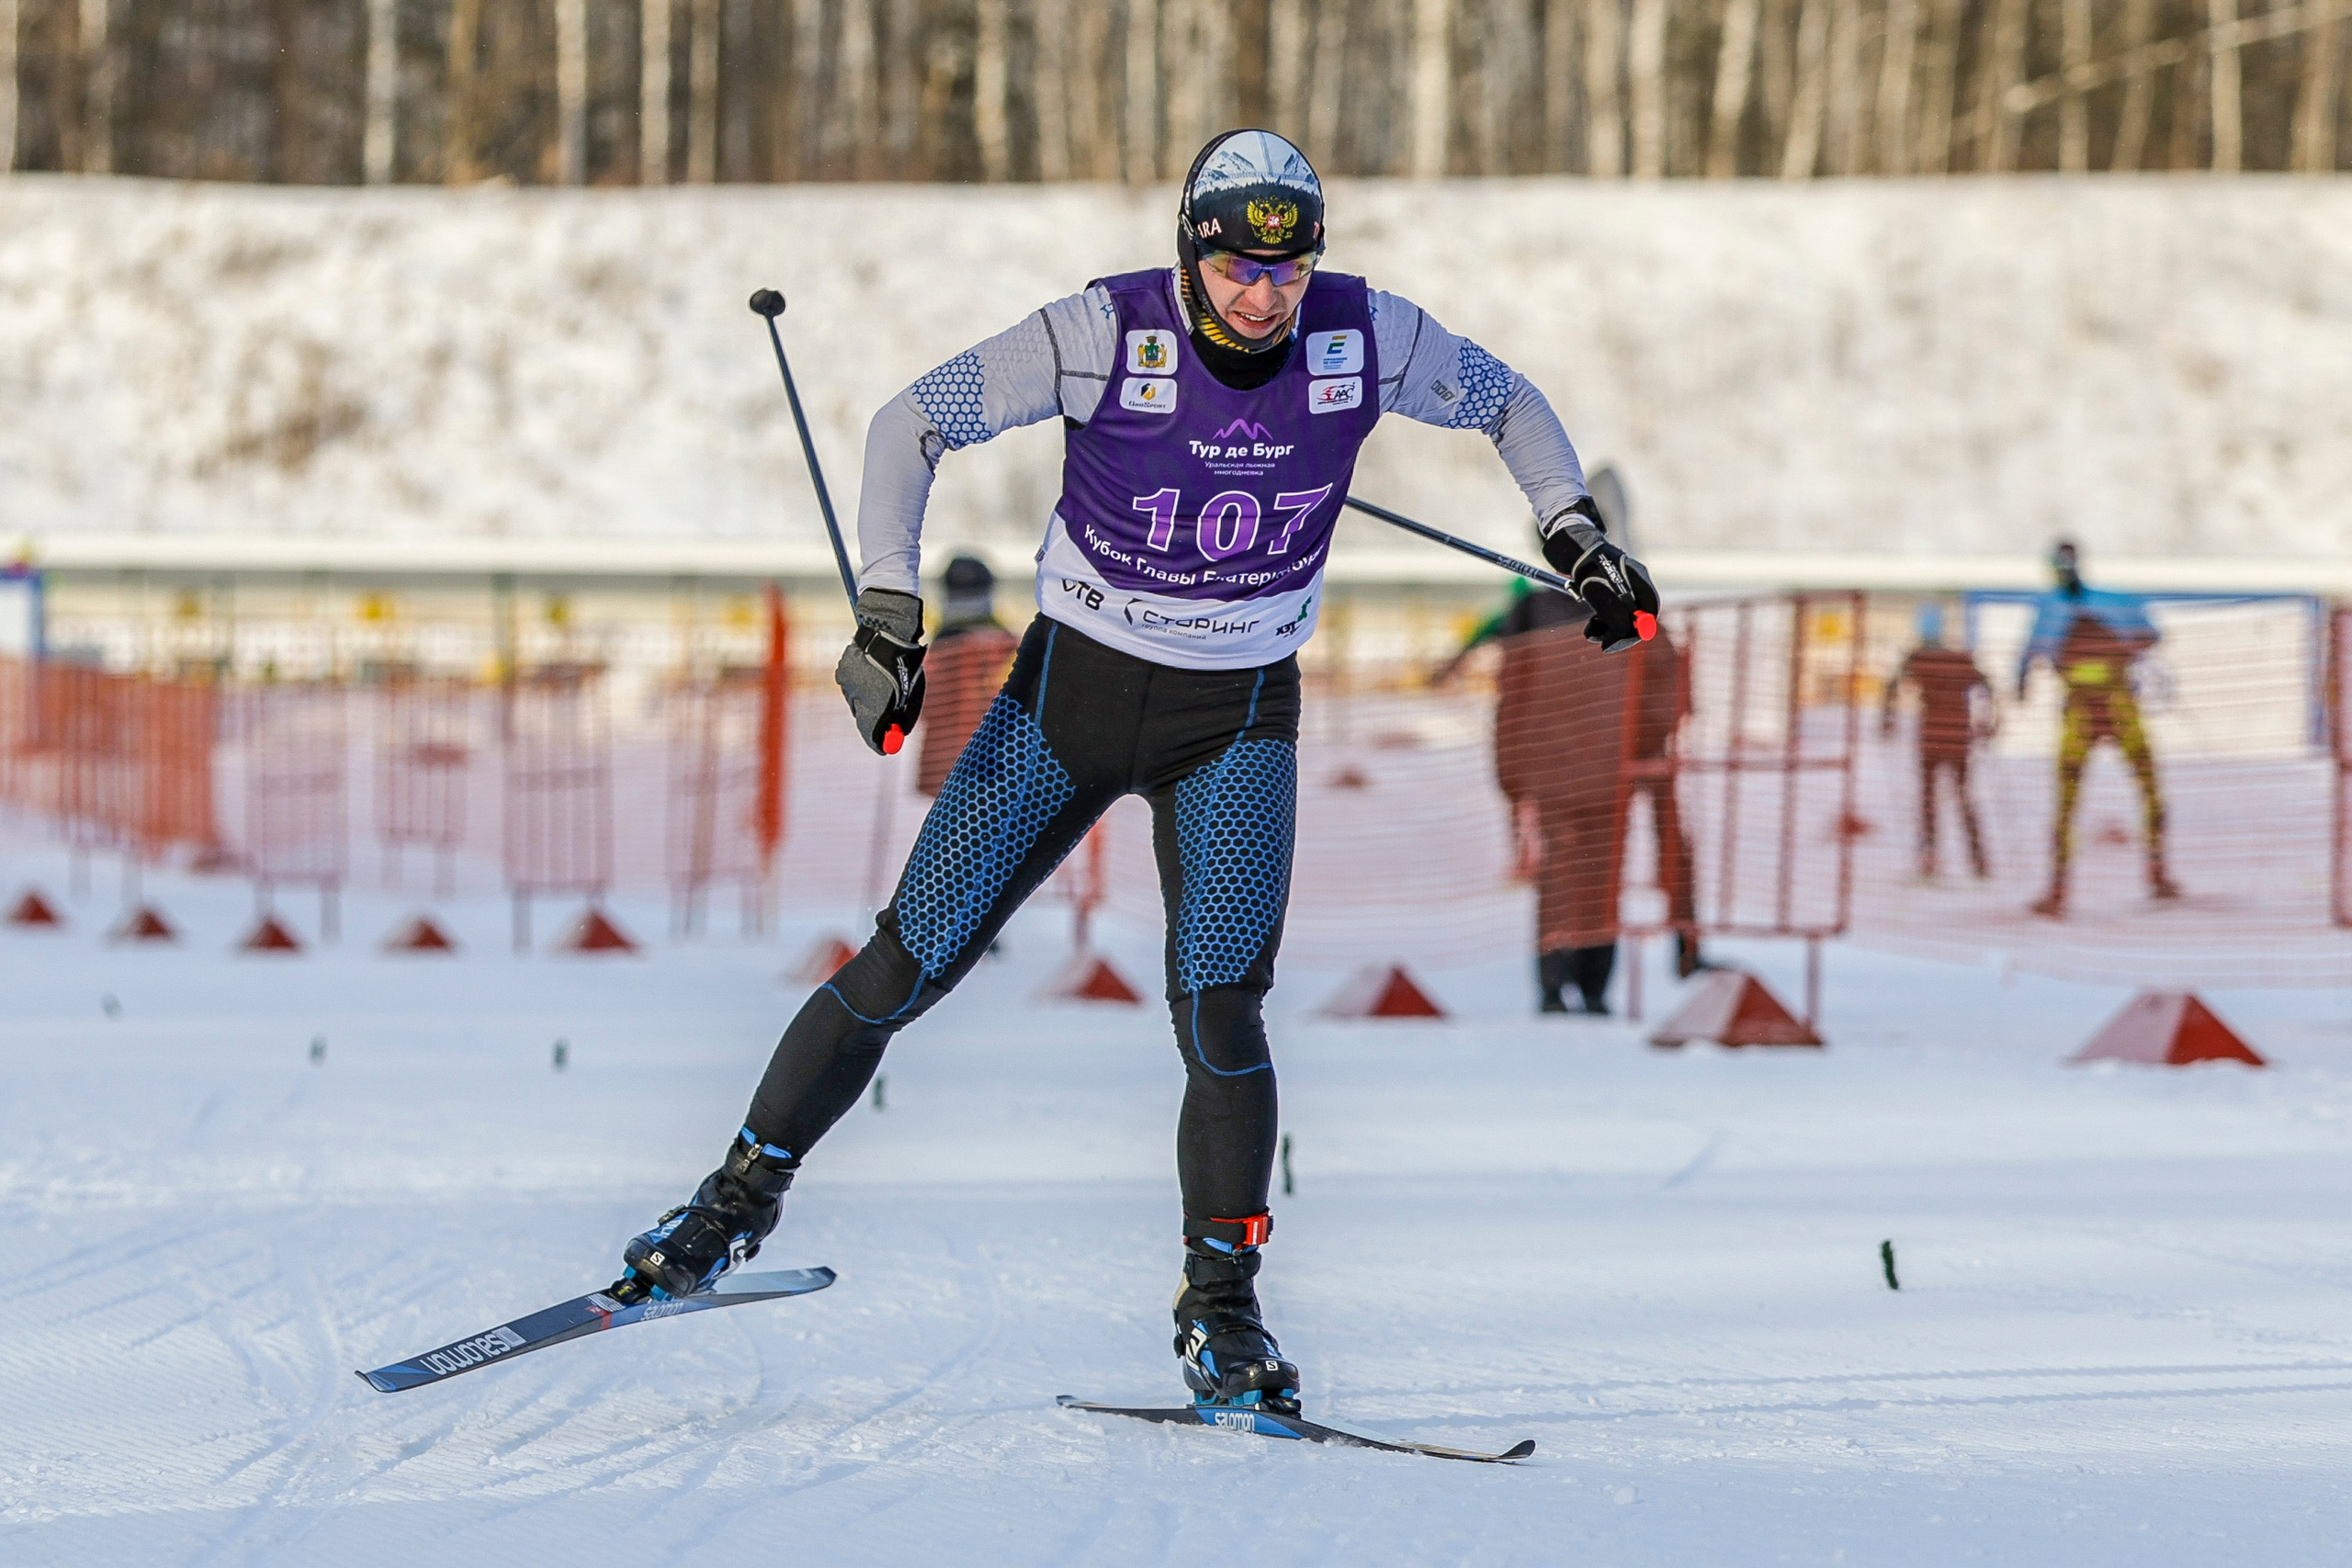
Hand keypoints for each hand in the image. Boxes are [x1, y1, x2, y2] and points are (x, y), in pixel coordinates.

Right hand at [834, 588, 926, 754]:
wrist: (889, 627)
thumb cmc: (906, 660)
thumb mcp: (910, 690)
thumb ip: (903, 713)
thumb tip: (897, 733)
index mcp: (877, 701)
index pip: (871, 733)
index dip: (877, 743)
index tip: (883, 749)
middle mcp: (858, 695)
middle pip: (862, 718)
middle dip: (873, 722)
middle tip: (884, 724)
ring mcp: (848, 682)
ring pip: (856, 701)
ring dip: (867, 702)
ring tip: (882, 687)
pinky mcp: (842, 670)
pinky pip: (851, 686)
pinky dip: (860, 686)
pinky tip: (873, 675)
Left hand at [1542, 532, 1658, 653]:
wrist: (1574, 548)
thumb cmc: (1590, 570)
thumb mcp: (1603, 599)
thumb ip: (1616, 621)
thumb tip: (1618, 642)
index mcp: (1640, 580)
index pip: (1649, 612)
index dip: (1637, 631)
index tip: (1618, 643)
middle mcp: (1635, 581)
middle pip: (1636, 616)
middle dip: (1619, 632)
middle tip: (1602, 644)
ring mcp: (1623, 583)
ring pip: (1621, 614)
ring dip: (1607, 628)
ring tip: (1590, 632)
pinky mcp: (1610, 586)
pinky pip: (1611, 608)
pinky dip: (1602, 619)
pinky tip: (1590, 625)